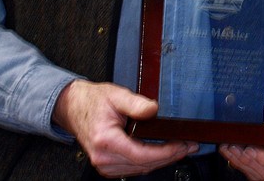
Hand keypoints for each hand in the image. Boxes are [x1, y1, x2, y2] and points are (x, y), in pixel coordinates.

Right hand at [52, 80, 197, 177]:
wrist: (73, 108)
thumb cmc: (93, 101)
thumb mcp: (116, 95)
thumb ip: (136, 103)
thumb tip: (154, 109)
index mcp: (106, 140)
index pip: (141, 155)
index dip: (165, 152)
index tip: (182, 144)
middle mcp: (104, 157)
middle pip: (144, 165)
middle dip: (170, 156)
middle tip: (189, 146)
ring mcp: (104, 164)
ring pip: (140, 169)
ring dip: (162, 161)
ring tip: (181, 149)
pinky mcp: (107, 165)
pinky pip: (133, 169)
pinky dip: (150, 162)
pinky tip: (163, 154)